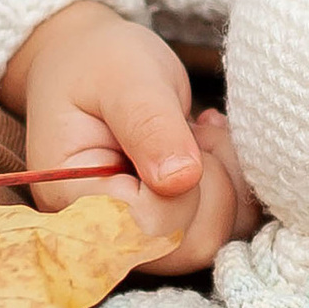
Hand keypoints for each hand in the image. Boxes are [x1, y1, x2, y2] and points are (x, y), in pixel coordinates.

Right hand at [0, 0, 253, 278]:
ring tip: (201, 134)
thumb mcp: (125, 77)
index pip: (144, 228)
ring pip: (211, 240)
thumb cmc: (100, 62)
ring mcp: (139, 233)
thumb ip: (149, 124)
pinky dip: (234, 183)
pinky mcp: (169, 225)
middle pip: (184, 246)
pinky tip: (210, 144)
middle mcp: (103, 230)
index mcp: (73, 198)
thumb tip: (179, 181)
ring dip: (224, 181)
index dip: (180, 189)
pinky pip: (225, 227)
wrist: (93, 61)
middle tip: (191, 129)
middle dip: (208, 183)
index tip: (175, 132)